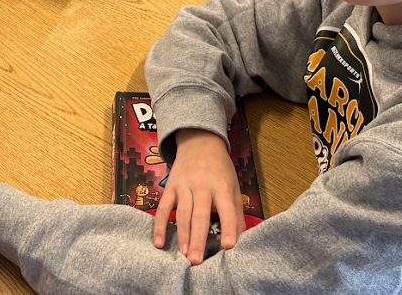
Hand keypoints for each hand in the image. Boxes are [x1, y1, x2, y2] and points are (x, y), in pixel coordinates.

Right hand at [153, 129, 244, 264]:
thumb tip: (242, 238)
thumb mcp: (234, 185)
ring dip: (182, 235)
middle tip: (196, 260)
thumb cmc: (220, 167)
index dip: (228, 227)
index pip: (226, 209)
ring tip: (183, 255)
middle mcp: (202, 186)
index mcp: (222, 186)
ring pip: (182, 213)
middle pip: (200, 215)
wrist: (199, 141)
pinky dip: (160, 225)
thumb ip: (236, 211)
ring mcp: (184, 186)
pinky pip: (163, 208)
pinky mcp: (170, 187)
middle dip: (198, 238)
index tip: (228, 246)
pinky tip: (159, 243)